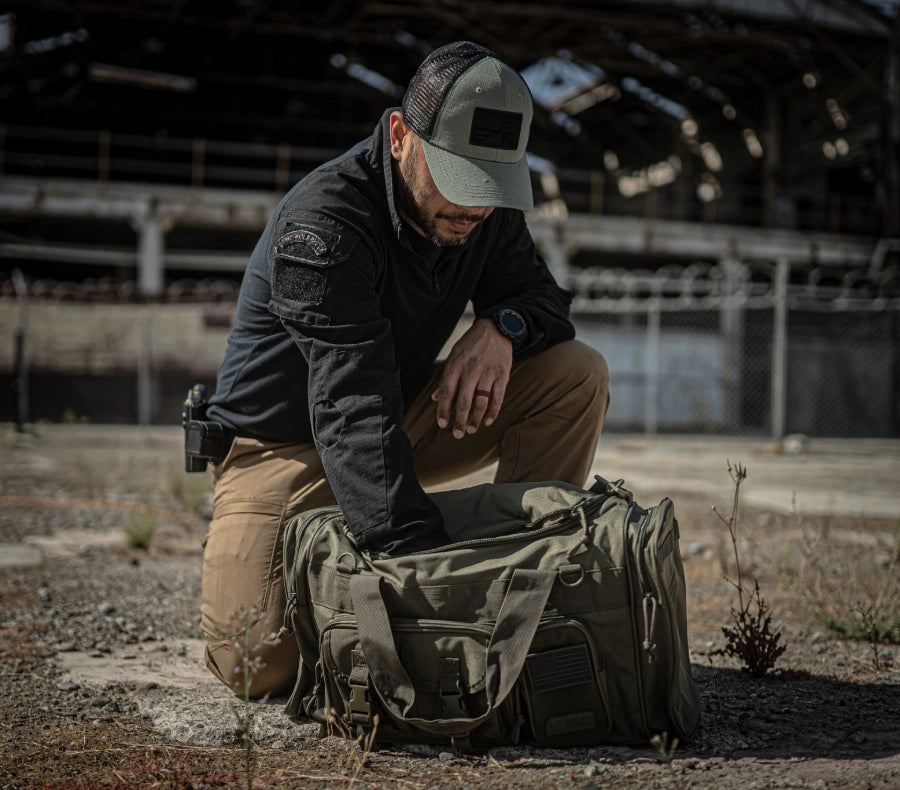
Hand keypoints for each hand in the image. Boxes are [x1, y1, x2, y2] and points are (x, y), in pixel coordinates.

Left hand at [431, 318, 511, 438]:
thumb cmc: (471, 344)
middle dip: (459, 421)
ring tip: (471, 429)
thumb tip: (434, 398)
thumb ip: (445, 377)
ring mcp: (488, 372)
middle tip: (457, 434)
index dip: (443, 410)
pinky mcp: (502, 374)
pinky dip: (493, 412)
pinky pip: (498, 397)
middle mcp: (471, 369)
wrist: (496, 328)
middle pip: (463, 401)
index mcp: (456, 364)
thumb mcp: (454, 355)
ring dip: (475, 419)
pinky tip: (488, 421)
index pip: (446, 392)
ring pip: (481, 402)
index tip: (442, 424)